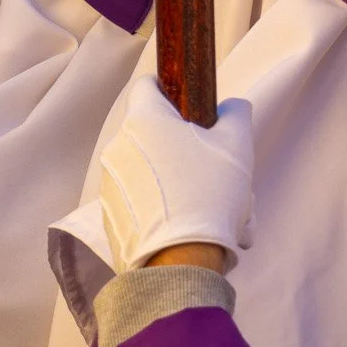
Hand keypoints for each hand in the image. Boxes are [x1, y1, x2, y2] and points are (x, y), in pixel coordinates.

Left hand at [98, 75, 252, 274]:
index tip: (190, 108)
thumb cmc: (208, 195)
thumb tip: (233, 106)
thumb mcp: (236, 146)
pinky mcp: (110, 213)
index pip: (147, 86)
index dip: (171, 91)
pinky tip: (188, 225)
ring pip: (148, 168)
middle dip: (181, 146)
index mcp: (144, 121)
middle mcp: (119, 147)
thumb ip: (236, 114)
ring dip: (175, 180)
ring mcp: (111, 181)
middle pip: (152, 132)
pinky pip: (139, 199)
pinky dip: (161, 206)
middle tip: (210, 168)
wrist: (179, 260)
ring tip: (207, 206)